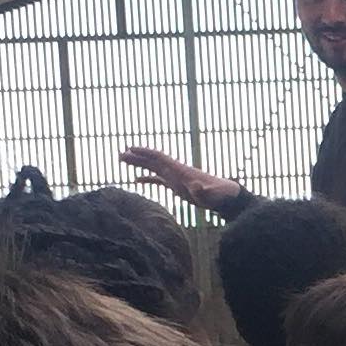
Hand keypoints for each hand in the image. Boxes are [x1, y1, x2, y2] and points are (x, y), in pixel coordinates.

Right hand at [122, 147, 242, 212]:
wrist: (225, 197)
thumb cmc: (218, 195)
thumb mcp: (210, 194)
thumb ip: (202, 191)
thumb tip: (196, 188)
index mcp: (179, 170)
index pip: (160, 157)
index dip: (145, 153)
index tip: (131, 149)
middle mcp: (175, 171)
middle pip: (152, 160)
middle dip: (137, 157)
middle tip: (120, 155)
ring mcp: (175, 177)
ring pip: (153, 168)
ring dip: (139, 164)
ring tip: (123, 161)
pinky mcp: (176, 186)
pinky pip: (158, 180)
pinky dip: (147, 178)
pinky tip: (137, 180)